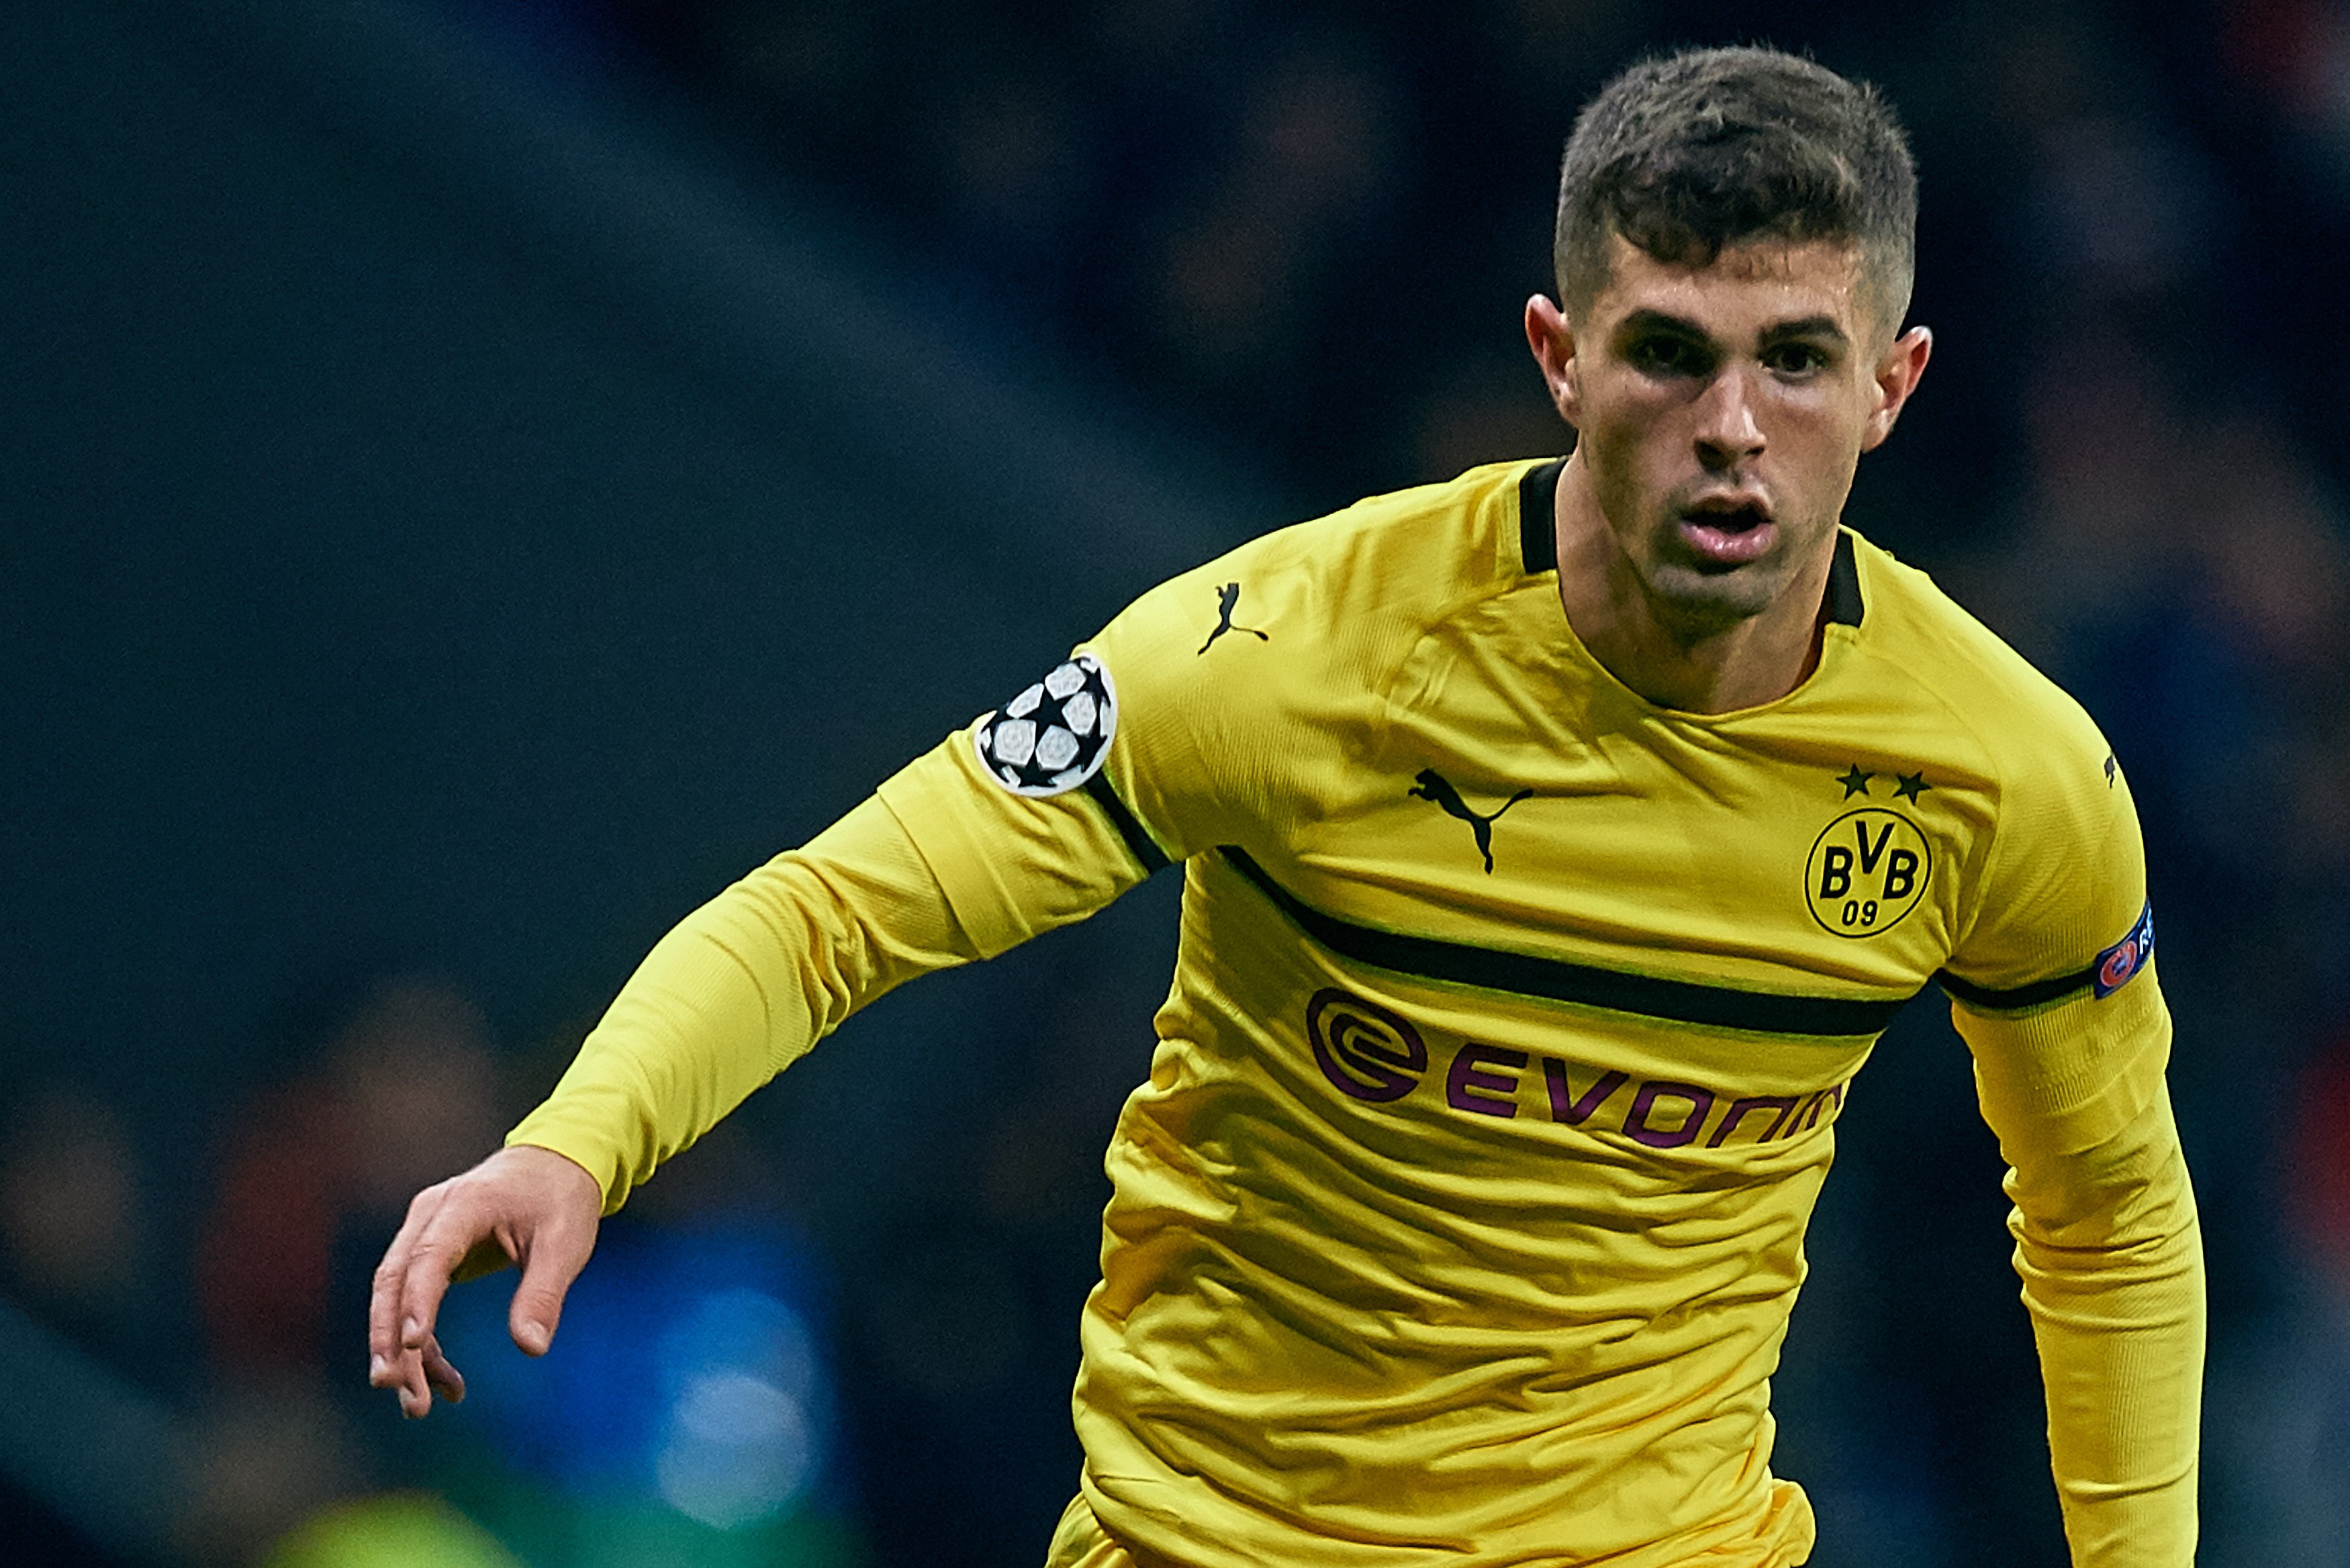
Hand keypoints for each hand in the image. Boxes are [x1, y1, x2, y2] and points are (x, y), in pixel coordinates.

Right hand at [366, 1143, 601, 1418]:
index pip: (429, 1256)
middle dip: (391, 1339)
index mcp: (466, 1204)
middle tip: (395, 1390)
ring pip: (396, 1297)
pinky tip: (447, 1382)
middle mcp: (431, 1215)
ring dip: (403, 1352)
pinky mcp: (428, 1253)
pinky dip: (425, 1344)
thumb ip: (544, 1293)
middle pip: (395, 1281)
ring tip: (419, 1406)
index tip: (414, 1345)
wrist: (554, 1162)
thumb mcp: (565, 1243)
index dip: (418, 1301)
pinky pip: (414, 1302)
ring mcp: (424, 1232)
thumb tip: (531, 1348)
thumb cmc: (561, 1199)